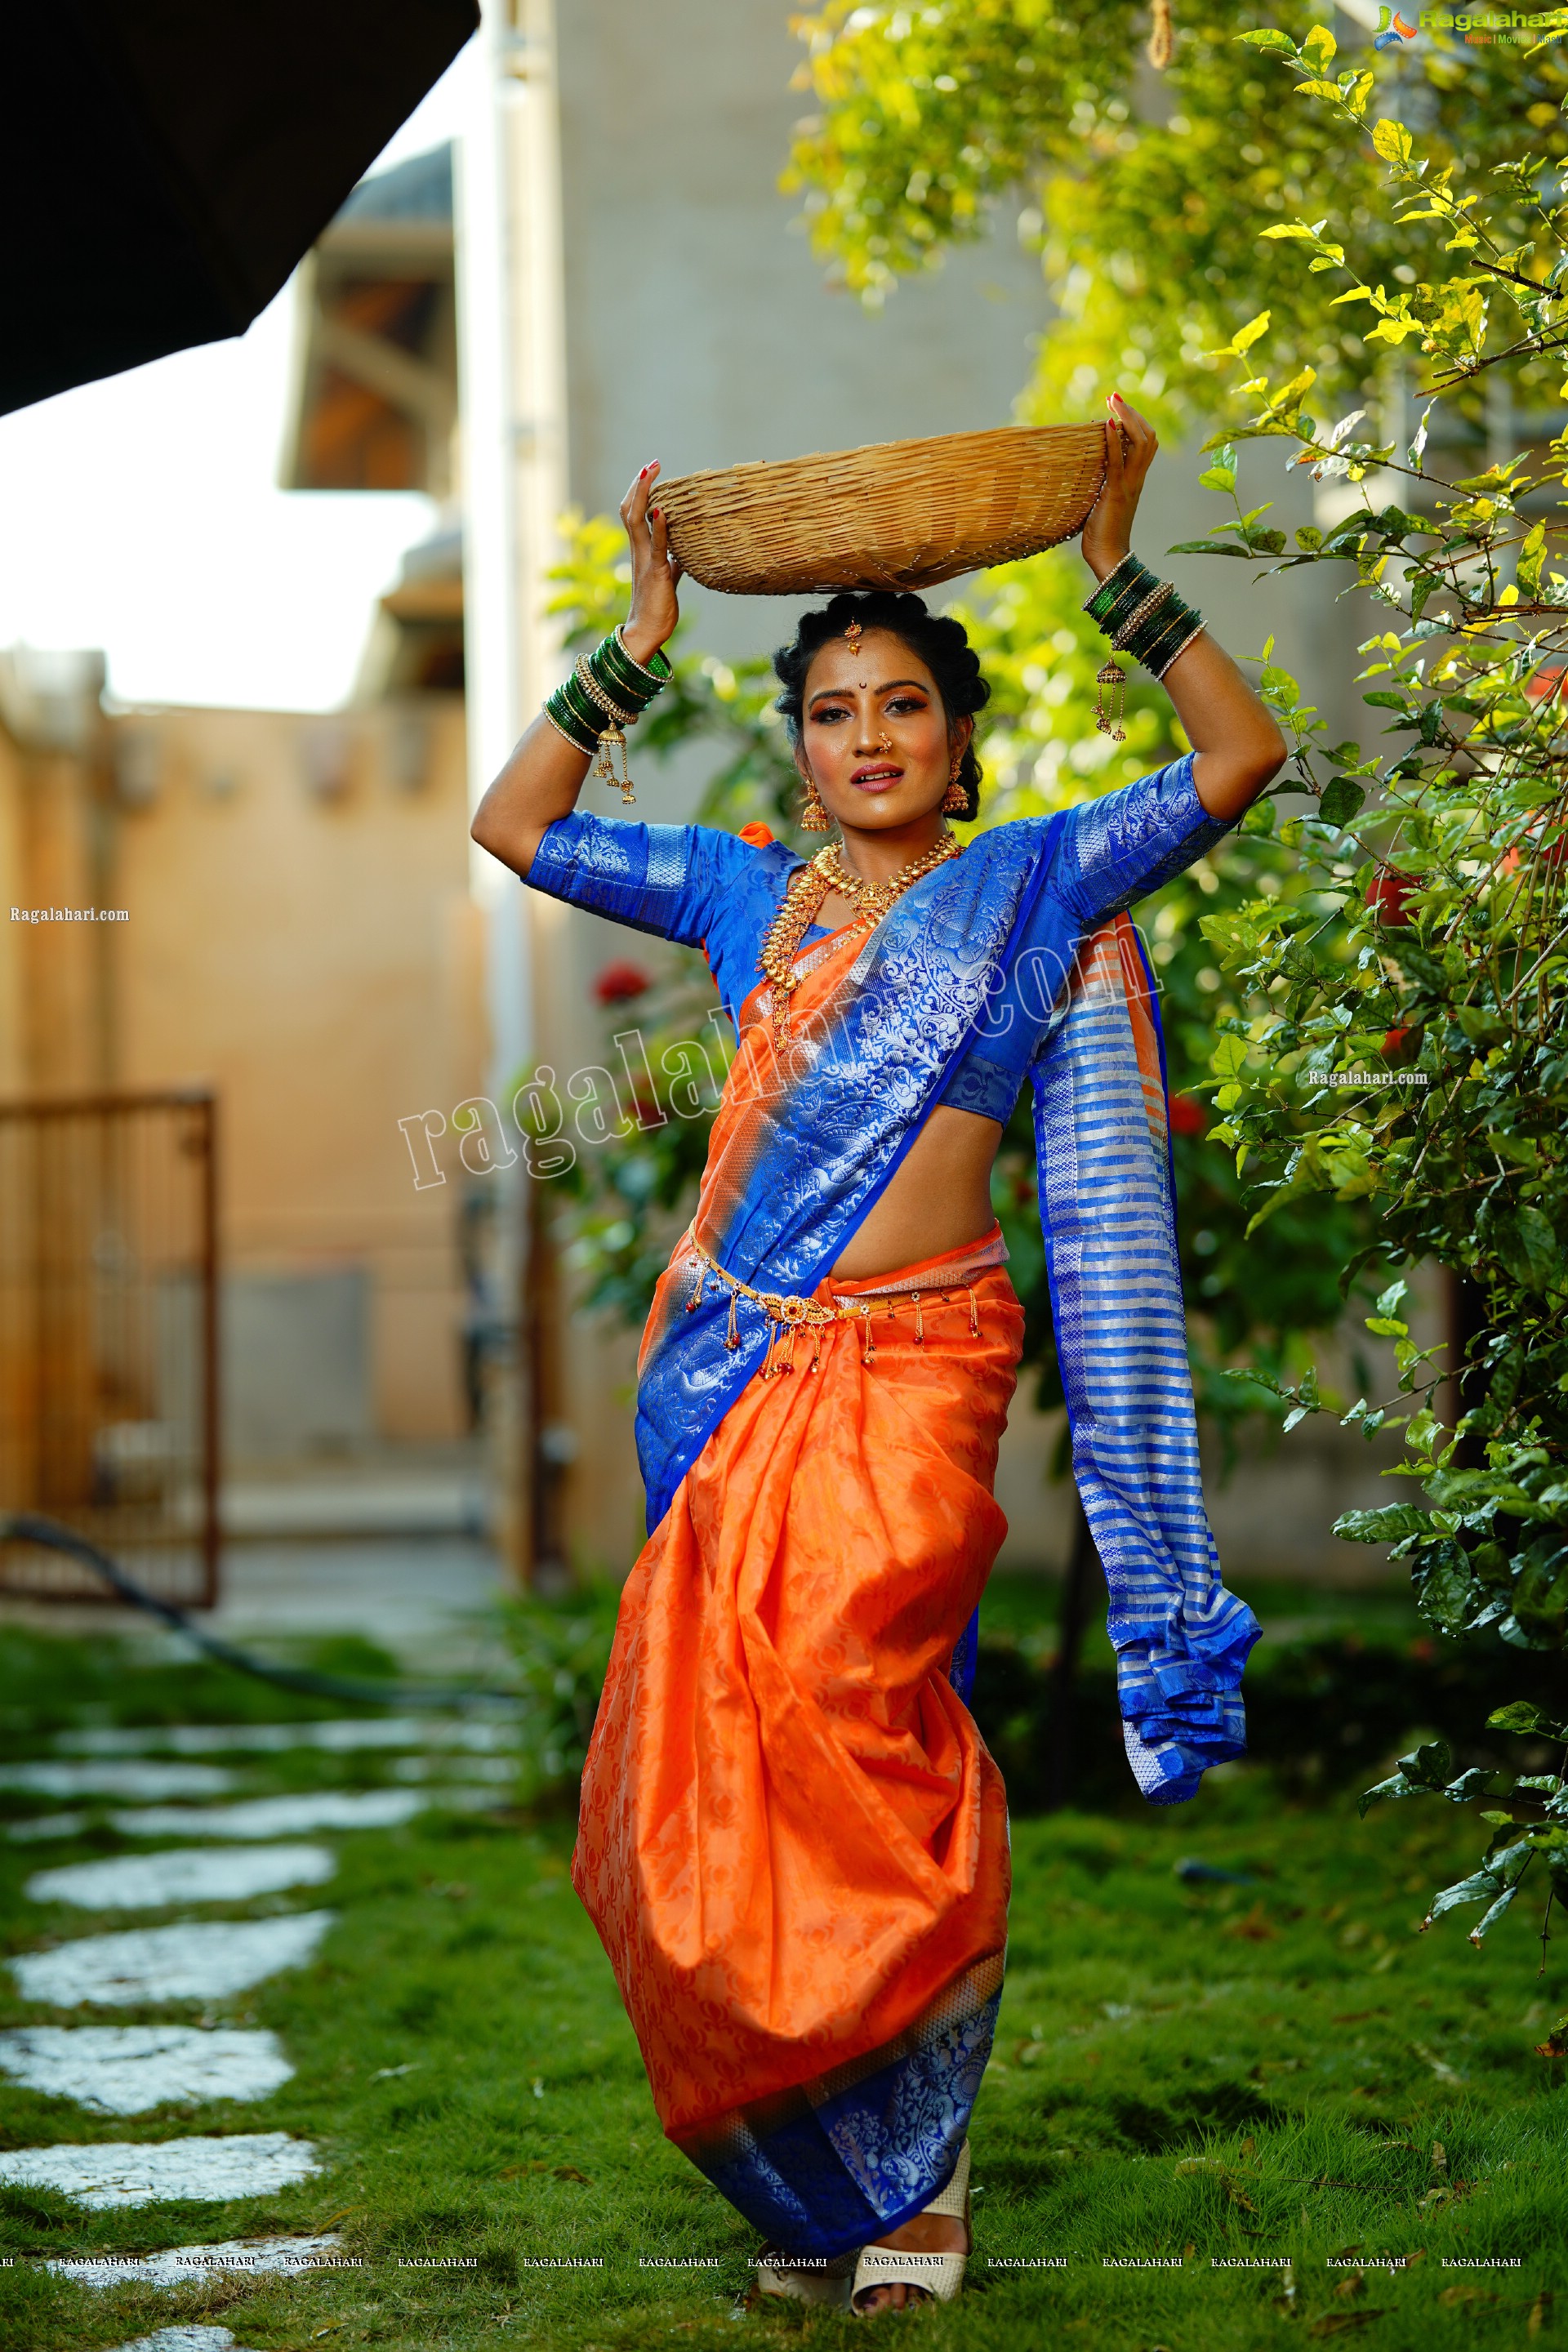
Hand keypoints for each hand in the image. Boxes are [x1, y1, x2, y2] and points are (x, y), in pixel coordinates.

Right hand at [620, 461, 681, 663]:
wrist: (647, 632)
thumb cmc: (657, 607)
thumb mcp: (669, 579)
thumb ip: (673, 562)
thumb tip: (684, 555)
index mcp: (641, 550)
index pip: (634, 513)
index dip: (639, 491)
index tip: (651, 471)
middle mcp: (638, 550)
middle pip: (629, 509)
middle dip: (639, 484)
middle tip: (652, 463)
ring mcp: (645, 559)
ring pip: (635, 519)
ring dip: (643, 494)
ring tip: (650, 472)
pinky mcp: (657, 572)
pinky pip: (657, 545)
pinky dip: (660, 526)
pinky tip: (662, 509)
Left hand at [1081, 392, 1157, 582]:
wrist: (1108, 558)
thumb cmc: (1102, 535)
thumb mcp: (1102, 502)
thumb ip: (1101, 484)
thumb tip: (1088, 471)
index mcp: (1136, 480)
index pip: (1146, 442)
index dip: (1136, 421)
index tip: (1117, 406)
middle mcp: (1137, 479)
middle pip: (1147, 436)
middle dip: (1132, 413)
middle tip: (1114, 396)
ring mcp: (1129, 485)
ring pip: (1140, 443)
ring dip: (1127, 418)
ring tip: (1113, 402)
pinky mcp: (1116, 494)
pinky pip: (1119, 463)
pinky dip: (1113, 442)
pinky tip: (1106, 425)